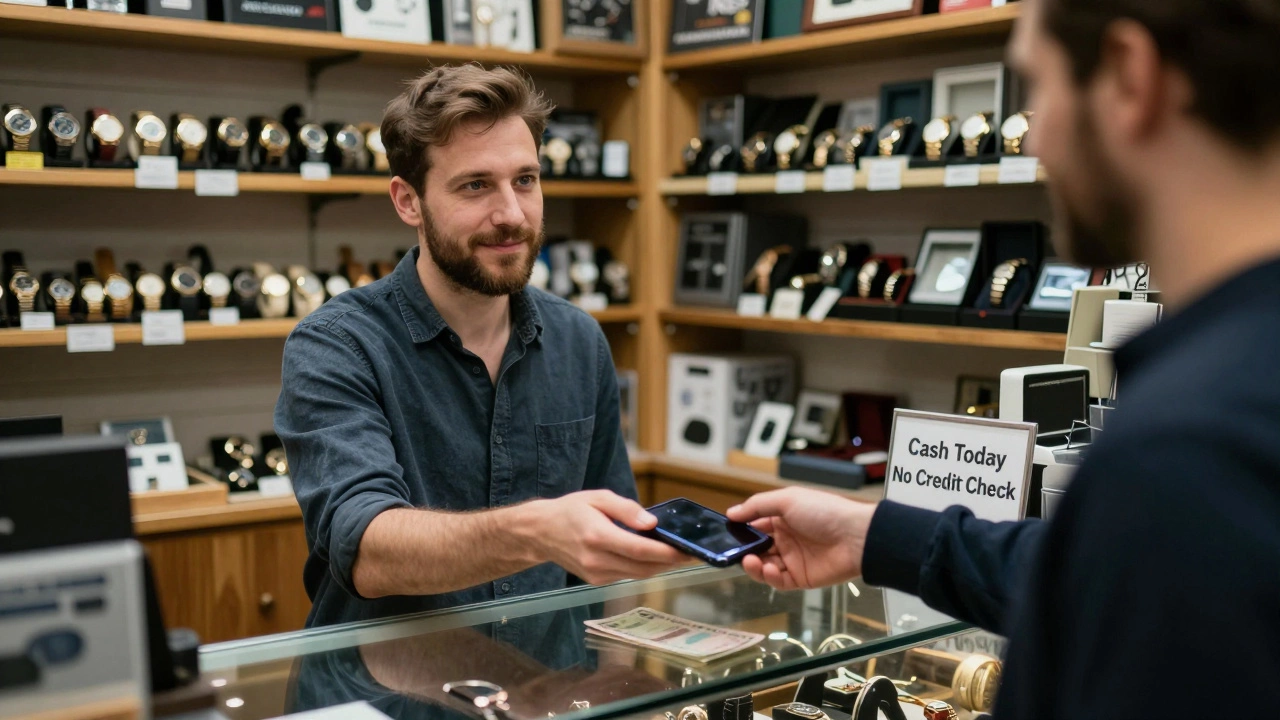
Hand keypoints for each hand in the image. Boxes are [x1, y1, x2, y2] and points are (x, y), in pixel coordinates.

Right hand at [530, 490, 687, 584]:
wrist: (541, 532)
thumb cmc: (571, 510)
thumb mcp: (598, 497)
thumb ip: (627, 509)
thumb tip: (652, 523)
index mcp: (597, 536)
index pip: (640, 550)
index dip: (666, 552)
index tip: (686, 550)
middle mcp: (596, 559)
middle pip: (643, 567)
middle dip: (669, 561)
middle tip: (688, 552)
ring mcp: (595, 574)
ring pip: (637, 575)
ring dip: (658, 566)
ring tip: (675, 554)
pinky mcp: (596, 580)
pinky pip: (626, 575)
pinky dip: (642, 567)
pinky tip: (650, 556)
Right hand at [726, 488, 875, 589]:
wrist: (857, 538)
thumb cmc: (825, 512)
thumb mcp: (787, 499)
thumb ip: (757, 506)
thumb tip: (732, 513)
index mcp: (783, 518)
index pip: (755, 525)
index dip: (741, 530)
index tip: (727, 533)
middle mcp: (787, 539)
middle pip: (757, 548)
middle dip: (744, 551)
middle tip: (735, 552)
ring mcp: (793, 559)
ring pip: (764, 566)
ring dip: (754, 565)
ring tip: (750, 561)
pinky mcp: (801, 578)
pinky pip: (778, 581)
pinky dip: (769, 577)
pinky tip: (767, 569)